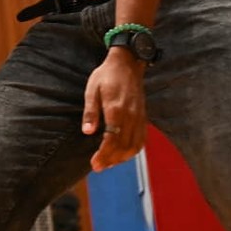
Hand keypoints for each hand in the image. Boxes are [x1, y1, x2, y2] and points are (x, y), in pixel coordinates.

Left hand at [83, 50, 147, 171]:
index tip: (94, 164)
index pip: (112, 139)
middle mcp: (131, 115)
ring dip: (122, 157)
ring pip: (135, 145)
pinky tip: (122, 154)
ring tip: (108, 163)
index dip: (104, 154)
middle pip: (124, 145)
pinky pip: (141, 139)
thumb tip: (87, 131)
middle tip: (98, 166)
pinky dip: (133, 150)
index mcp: (116, 109)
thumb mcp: (92, 90)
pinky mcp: (143, 117)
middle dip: (111, 159)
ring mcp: (139, 117)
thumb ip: (91, 111)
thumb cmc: (106, 76)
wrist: (128, 64)